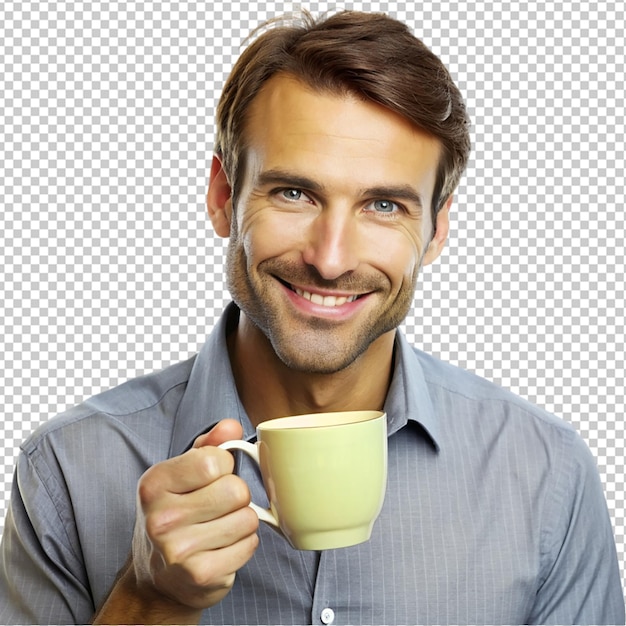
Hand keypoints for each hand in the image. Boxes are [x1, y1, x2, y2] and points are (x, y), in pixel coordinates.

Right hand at [130, 418, 258, 610]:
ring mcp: (179, 550)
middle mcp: (161, 518)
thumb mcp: (182, 473)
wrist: (158, 576)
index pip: (215, 460)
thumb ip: (209, 445)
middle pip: (236, 490)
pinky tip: (223, 546)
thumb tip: (230, 426)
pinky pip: (250, 544)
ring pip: (247, 518)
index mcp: (155, 484)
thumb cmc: (176, 513)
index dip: (223, 466)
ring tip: (220, 526)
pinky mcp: (201, 574)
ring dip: (242, 520)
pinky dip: (244, 544)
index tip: (211, 478)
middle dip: (236, 495)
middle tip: (218, 505)